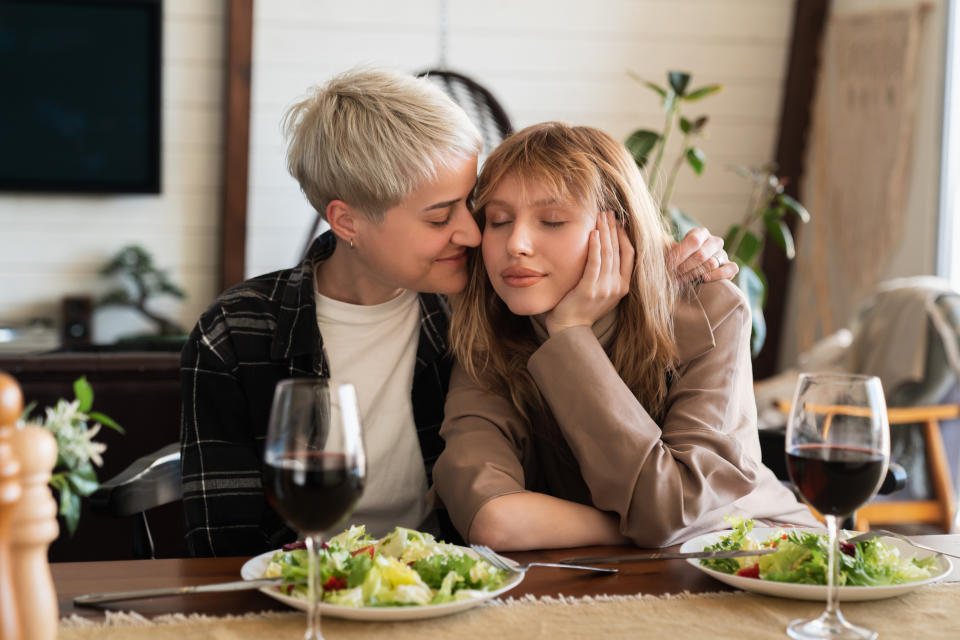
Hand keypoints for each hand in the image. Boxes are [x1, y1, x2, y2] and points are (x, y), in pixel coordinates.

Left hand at [544, 211, 634, 335]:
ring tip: (600, 217)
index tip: (618, 222)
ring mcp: (604, 289)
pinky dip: (594, 246)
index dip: (624, 236)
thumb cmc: (582, 307)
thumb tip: (606, 250)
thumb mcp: (602, 291)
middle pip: (618, 250)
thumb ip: (607, 274)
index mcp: (623, 287)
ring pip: (607, 254)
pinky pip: (594, 264)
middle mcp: (617, 287)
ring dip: (604, 232)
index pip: (629, 255)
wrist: (569, 328)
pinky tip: (593, 233)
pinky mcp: (589, 290)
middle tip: (608, 212)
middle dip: (613, 229)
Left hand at [669, 227, 738, 282]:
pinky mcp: (730, 266)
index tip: (668, 264)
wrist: (687, 274)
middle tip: (674, 274)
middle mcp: (714, 241)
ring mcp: (723, 254)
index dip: (680, 253)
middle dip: (685, 267)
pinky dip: (717, 275)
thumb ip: (666, 250)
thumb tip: (656, 251)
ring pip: (712, 263)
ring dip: (694, 274)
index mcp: (700, 233)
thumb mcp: (669, 252)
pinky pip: (731, 269)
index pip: (694, 240)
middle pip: (701, 254)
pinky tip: (704, 280)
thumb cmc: (676, 261)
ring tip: (682, 280)